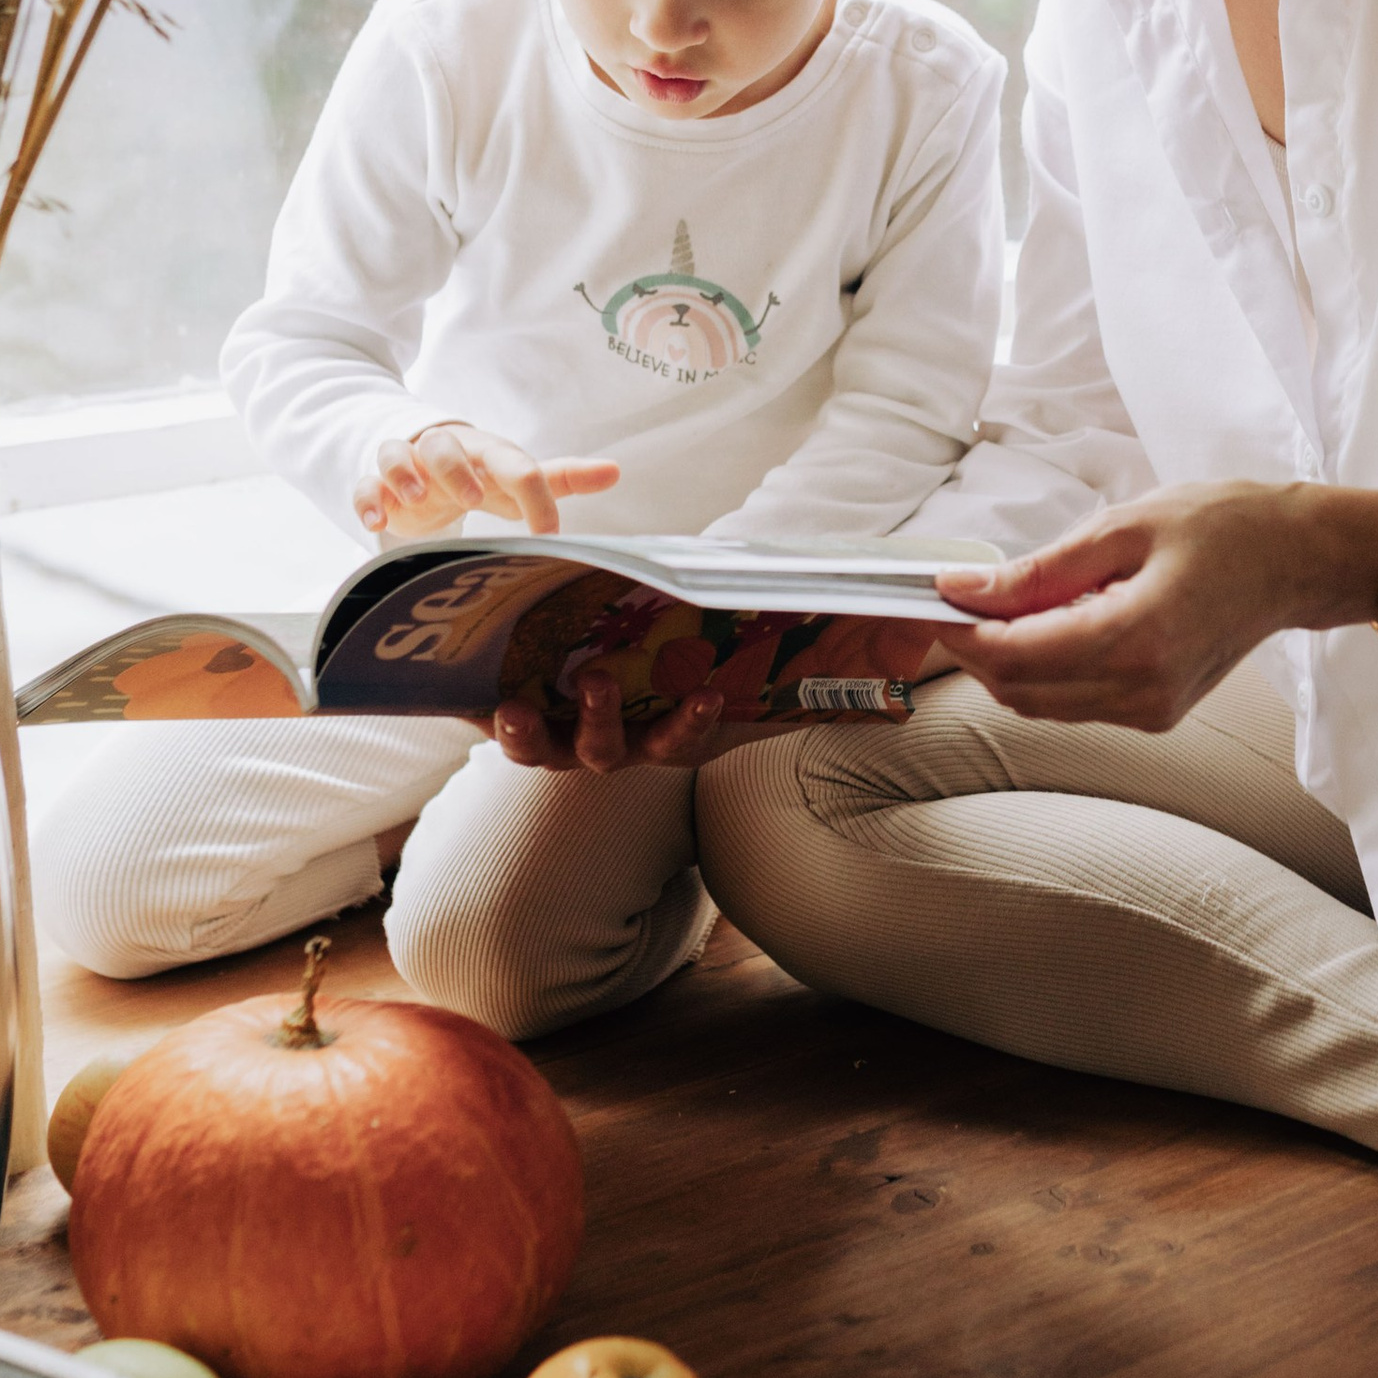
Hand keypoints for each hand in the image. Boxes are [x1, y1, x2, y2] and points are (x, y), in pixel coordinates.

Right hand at [357, 424, 620, 539]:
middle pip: (445, 445)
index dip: (536, 498)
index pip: (515, 465)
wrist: (426, 468)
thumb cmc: (481, 474)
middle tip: (472, 499)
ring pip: (397, 454)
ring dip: (406, 474)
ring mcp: (409, 465)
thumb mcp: (519, 477)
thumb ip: (564, 477)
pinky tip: (377, 523)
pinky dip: (368, 500)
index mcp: (488, 452)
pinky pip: (366, 484)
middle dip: (455, 469)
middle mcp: (446, 451)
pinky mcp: (379, 484)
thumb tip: (615, 471)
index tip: (549, 536)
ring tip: (417, 499)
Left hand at [485, 618, 947, 772]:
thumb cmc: (684, 647)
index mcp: (669, 727)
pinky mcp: (524, 720)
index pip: (684, 736)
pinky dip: (496, 724)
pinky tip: (485, 702)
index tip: (704, 695)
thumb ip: (795, 645)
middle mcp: (622, 742)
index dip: (690, 725)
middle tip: (606, 683)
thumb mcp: (734, 646)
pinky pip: (508, 734)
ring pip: (558, 753)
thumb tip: (892, 624)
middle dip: (613, 725)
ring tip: (531, 703)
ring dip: (545, 733)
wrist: (602, 651)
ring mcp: (570, 738)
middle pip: (617, 753)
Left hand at [933, 479, 1377, 729]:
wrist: (1297, 561)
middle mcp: (1143, 691)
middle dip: (975, 648)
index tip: (931, 595)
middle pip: (1018, 689)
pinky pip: (1073, 704)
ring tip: (1003, 603)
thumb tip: (963, 589)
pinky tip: (1050, 624)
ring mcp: (1151, 712)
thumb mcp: (1124, 526)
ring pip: (1040, 704)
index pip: (1016, 655)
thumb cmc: (1223, 528)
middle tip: (956, 596)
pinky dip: (1044, 669)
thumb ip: (1039, 570)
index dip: (962, 630)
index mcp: (1138, 639)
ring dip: (1006, 661)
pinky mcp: (1156, 715)